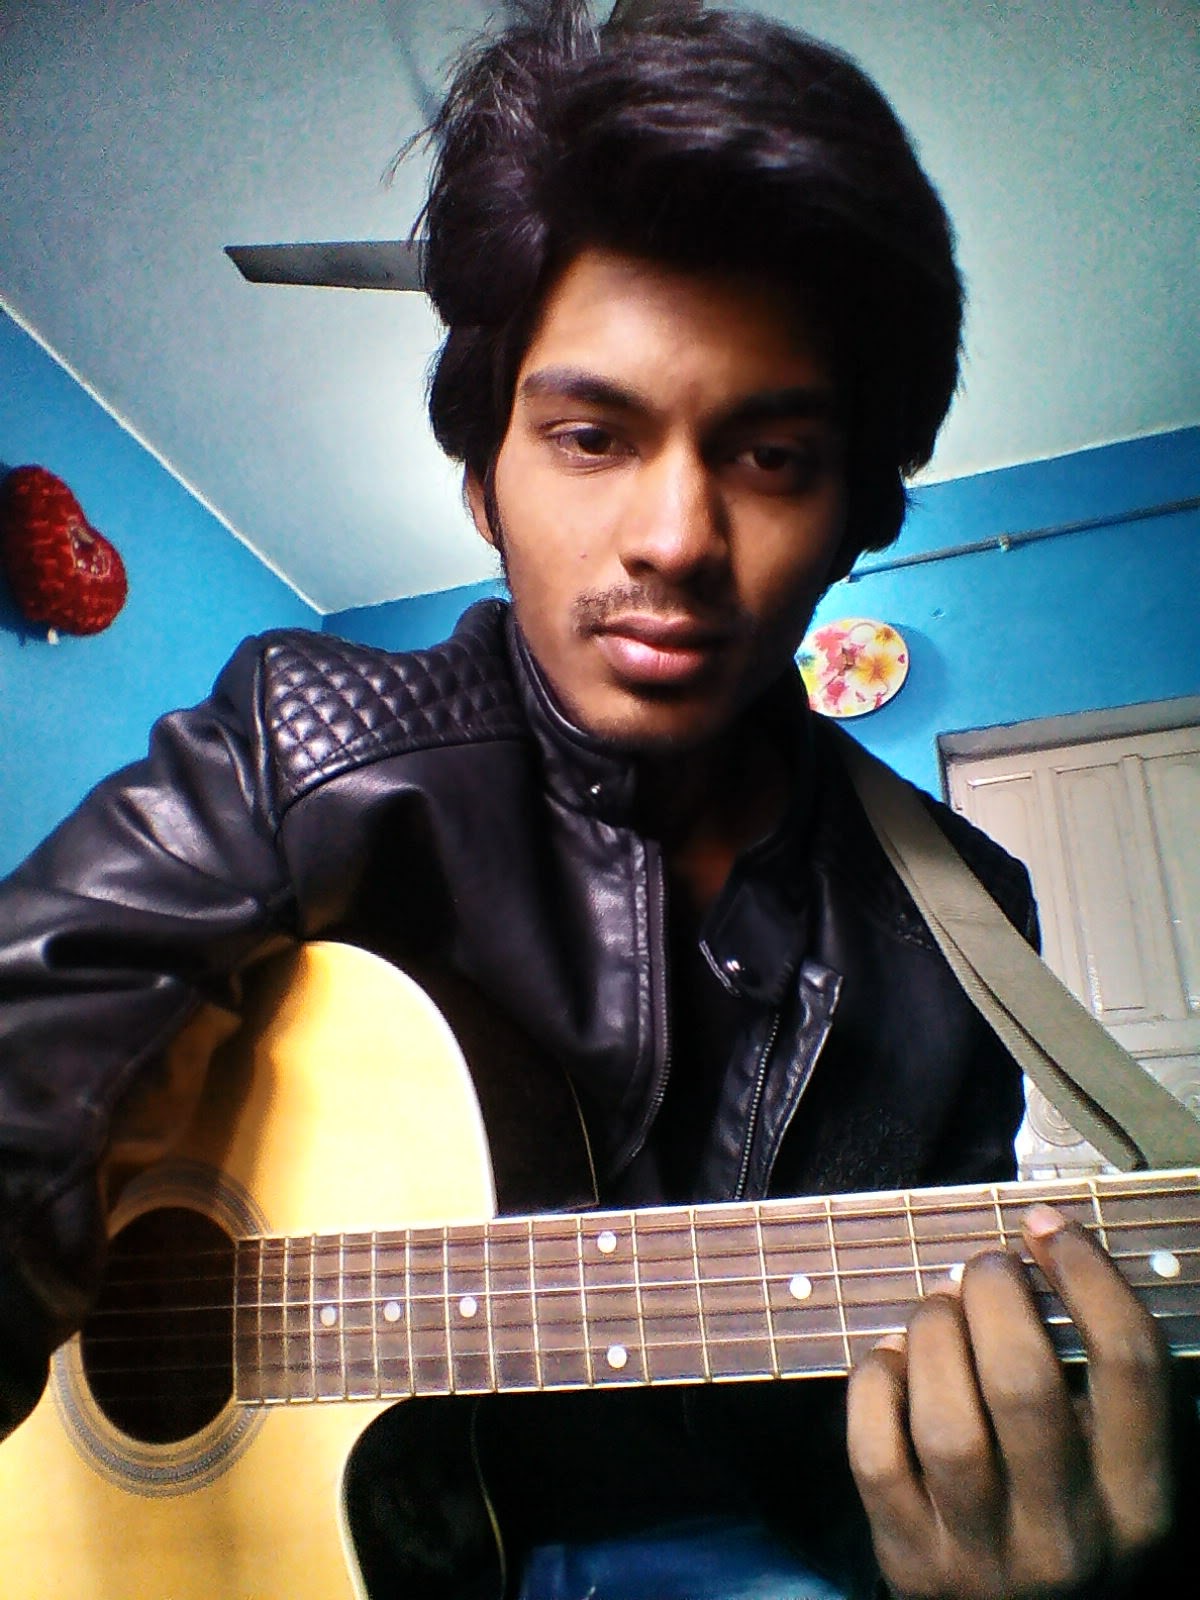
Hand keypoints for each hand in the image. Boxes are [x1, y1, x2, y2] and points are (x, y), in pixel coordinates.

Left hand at [845, 1204, 1173, 1597]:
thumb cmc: (1076, 1517)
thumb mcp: (1121, 1464)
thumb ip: (1103, 1379)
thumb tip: (1041, 1246)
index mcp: (1141, 1502)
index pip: (1130, 1364)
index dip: (1087, 1274)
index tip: (1049, 1228)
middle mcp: (1068, 1534)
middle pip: (1024, 1384)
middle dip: (995, 1296)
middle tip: (986, 1266)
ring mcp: (983, 1554)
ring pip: (946, 1420)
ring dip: (934, 1334)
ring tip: (940, 1308)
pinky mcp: (909, 1560)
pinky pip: (876, 1452)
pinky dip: (875, 1384)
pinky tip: (893, 1358)